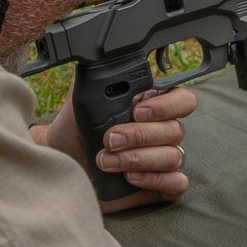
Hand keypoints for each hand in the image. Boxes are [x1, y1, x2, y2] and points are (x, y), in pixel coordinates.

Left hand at [30, 83, 197, 212]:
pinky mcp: (161, 185)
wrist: (64, 160)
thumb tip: (103, 60)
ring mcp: (164, 159)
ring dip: (138, 159)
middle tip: (109, 139)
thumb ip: (98, 80)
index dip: (166, 106)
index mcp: (153, 106)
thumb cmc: (76, 129)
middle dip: (139, 136)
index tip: (137, 111)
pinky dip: (155, 179)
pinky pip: (177, 182)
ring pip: (173, 157)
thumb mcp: (83, 99)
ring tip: (106, 161)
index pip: (182, 100)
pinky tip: (130, 177)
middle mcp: (163, 131)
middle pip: (175, 130)